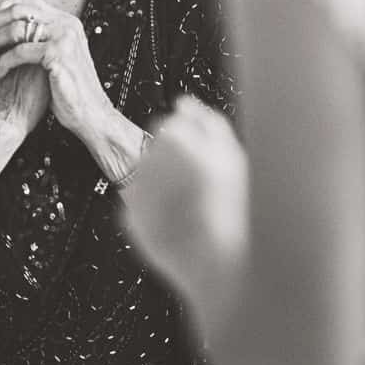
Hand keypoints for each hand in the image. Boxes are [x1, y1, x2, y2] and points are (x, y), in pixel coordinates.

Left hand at [0, 0, 113, 139]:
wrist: (90, 113)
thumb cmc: (67, 89)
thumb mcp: (54, 56)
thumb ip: (38, 39)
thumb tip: (6, 27)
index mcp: (65, 21)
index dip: (1, 10)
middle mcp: (66, 23)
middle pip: (18, 8)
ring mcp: (64, 37)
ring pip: (17, 28)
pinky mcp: (58, 55)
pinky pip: (20, 51)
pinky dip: (4, 62)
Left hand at [122, 96, 247, 306]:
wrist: (218, 260)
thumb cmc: (232, 210)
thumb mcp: (234, 155)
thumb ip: (207, 121)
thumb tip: (185, 103)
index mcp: (174, 138)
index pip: (170, 126)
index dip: (191, 144)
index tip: (203, 160)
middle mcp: (148, 161)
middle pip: (156, 150)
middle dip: (174, 162)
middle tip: (200, 185)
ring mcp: (136, 191)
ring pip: (147, 177)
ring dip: (163, 185)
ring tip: (191, 206)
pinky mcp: (130, 219)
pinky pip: (140, 206)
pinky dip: (154, 210)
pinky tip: (178, 220)